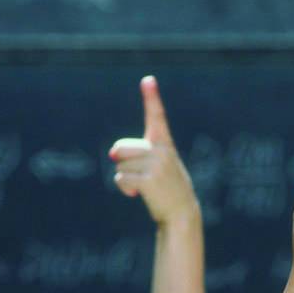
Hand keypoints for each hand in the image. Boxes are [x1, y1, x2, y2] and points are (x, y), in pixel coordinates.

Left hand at [109, 76, 199, 225]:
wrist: (181, 212)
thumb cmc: (165, 188)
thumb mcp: (156, 166)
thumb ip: (134, 155)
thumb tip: (112, 154)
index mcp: (164, 143)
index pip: (157, 117)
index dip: (151, 97)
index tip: (147, 80)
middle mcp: (162, 150)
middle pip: (121, 148)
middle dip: (121, 162)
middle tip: (139, 174)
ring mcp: (156, 164)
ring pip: (120, 165)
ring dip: (125, 178)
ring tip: (144, 186)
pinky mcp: (149, 179)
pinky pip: (121, 178)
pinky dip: (124, 188)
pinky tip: (138, 193)